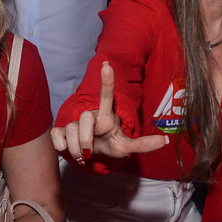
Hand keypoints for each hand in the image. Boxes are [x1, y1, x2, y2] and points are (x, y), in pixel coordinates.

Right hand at [50, 61, 169, 164]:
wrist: (91, 155)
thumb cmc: (110, 145)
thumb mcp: (126, 147)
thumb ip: (143, 145)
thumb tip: (164, 142)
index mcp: (106, 116)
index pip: (107, 96)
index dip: (107, 82)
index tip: (107, 66)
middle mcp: (90, 116)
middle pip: (86, 117)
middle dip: (87, 139)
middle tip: (90, 150)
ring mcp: (75, 123)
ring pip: (71, 130)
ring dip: (76, 148)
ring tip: (83, 153)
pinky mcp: (61, 131)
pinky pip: (56, 136)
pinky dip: (61, 146)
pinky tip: (67, 148)